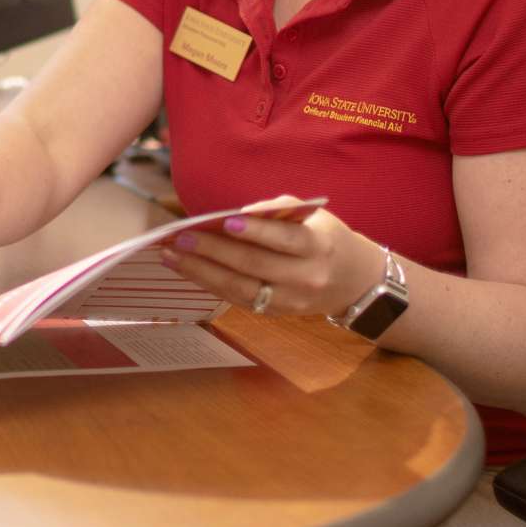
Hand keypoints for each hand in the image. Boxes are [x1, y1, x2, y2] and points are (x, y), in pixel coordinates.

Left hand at [156, 199, 376, 318]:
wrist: (353, 282)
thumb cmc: (324, 238)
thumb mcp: (312, 218)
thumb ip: (278, 211)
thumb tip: (238, 214)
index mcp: (318, 246)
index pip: (284, 239)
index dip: (254, 231)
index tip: (224, 221)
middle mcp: (305, 277)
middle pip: (254, 265)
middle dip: (214, 251)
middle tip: (181, 238)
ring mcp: (289, 301)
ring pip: (240, 288)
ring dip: (201, 271)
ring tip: (172, 255)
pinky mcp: (274, 314)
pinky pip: (237, 299)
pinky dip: (209, 284)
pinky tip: (187, 269)